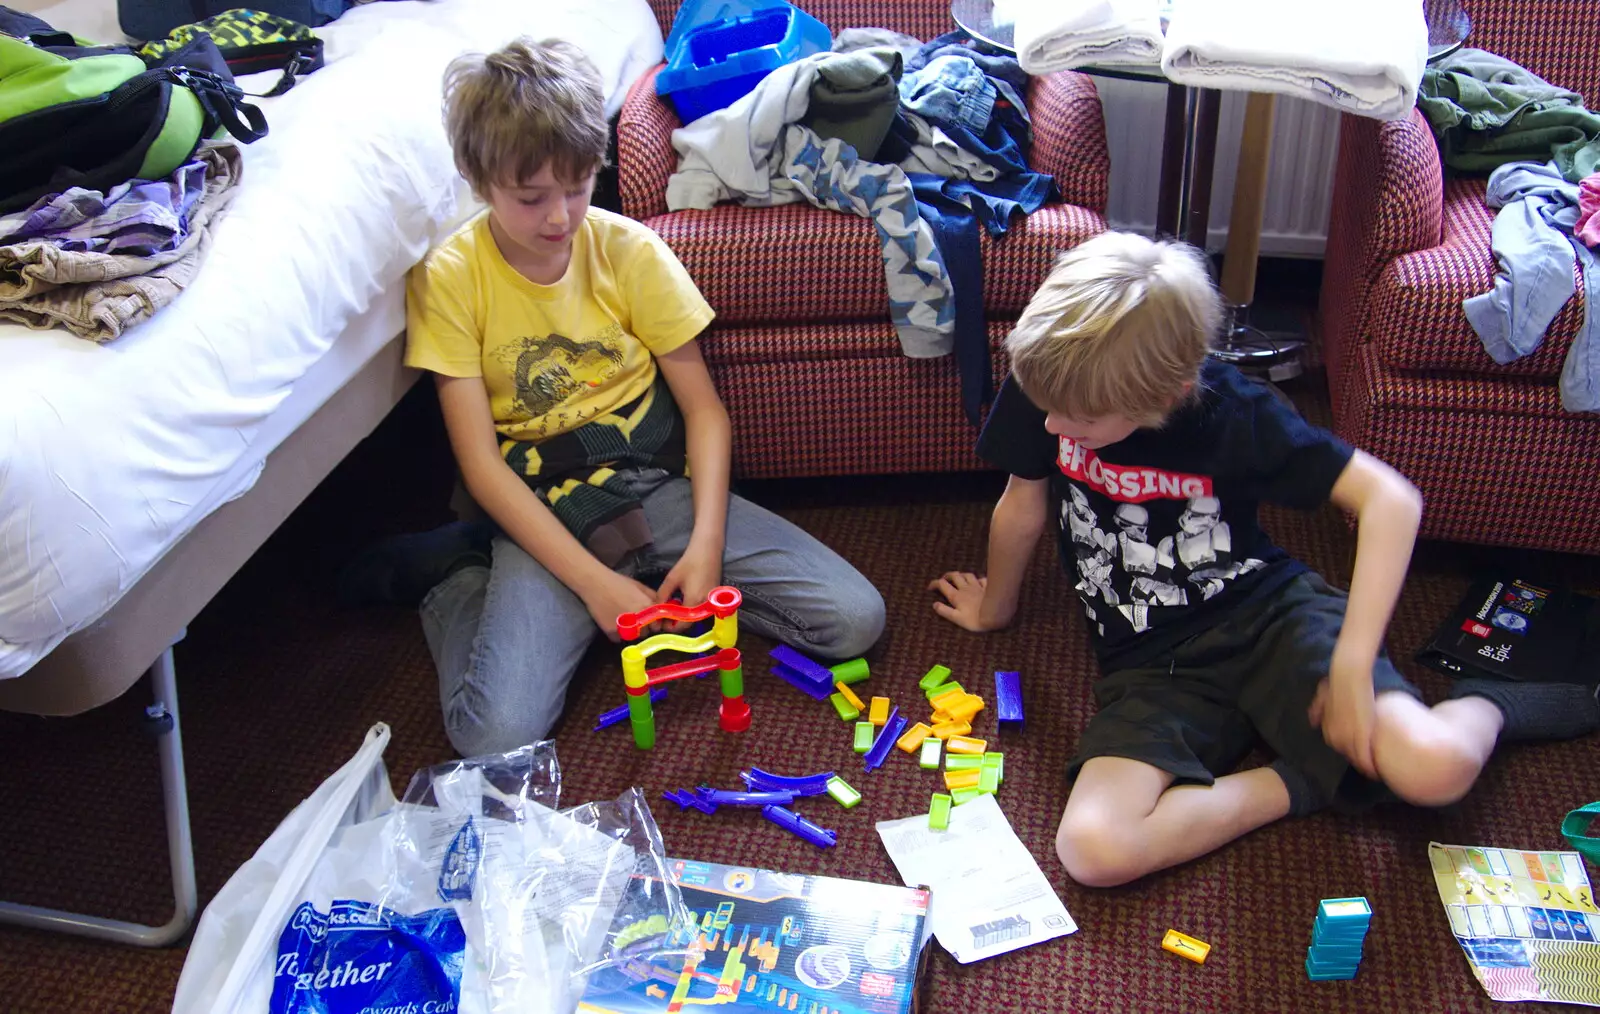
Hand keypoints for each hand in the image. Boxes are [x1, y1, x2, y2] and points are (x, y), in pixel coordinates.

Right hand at [581, 571, 660, 641]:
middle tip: (633, 618)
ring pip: (633, 637)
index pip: (657, 625)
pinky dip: (616, 633)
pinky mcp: (612, 632)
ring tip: (622, 619)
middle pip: (646, 633)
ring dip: (630, 631)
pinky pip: (618, 638)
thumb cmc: (618, 582)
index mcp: (647, 608)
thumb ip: (653, 598)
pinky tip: (612, 621)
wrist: (595, 583)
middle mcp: (638, 620)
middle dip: (643, 627)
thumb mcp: (640, 586)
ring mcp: (625, 628)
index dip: (654, 622)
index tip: (649, 619)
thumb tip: (662, 608)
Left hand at [656, 539, 723, 630]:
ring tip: (671, 610)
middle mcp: (705, 606)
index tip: (660, 623)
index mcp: (694, 602)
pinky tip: (682, 603)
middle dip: (676, 623)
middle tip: (664, 617)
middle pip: (690, 623)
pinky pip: (701, 610)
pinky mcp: (714, 598)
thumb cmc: (689, 563)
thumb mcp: (671, 579)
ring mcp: (711, 602)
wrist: (708, 550)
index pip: (682, 625)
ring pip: (696, 617)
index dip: (670, 627)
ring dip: (684, 617)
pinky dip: (691, 610)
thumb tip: (655, 611)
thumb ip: (662, 596)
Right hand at [928, 571, 1000, 631]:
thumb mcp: (957, 618)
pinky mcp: (988, 587)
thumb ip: (945, 611)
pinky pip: (982, 579)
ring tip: (959, 577)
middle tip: (943, 579)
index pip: (942, 585)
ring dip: (961, 575)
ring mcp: (977, 586)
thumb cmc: (975, 620)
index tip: (930, 587)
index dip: (934, 584)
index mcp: (957, 596)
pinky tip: (978, 581)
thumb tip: (934, 604)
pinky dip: (978, 579)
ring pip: (967, 575)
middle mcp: (966, 588)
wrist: (996, 615)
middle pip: (954, 576)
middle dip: (947, 576)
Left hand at [1308, 655, 1378, 778]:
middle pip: (1347, 755)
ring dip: (1364, 766)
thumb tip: (1312, 722)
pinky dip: (1369, 765)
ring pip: (1356, 759)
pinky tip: (1376, 773)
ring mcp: (1348, 736)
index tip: (1357, 755)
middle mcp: (1335, 736)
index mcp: (1328, 729)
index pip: (1339, 747)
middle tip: (1368, 765)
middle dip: (1356, 760)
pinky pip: (1364, 756)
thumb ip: (1317, 711)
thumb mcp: (1323, 699)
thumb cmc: (1337, 684)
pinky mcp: (1362, 734)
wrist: (1348, 676)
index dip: (1349, 751)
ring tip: (1375, 773)